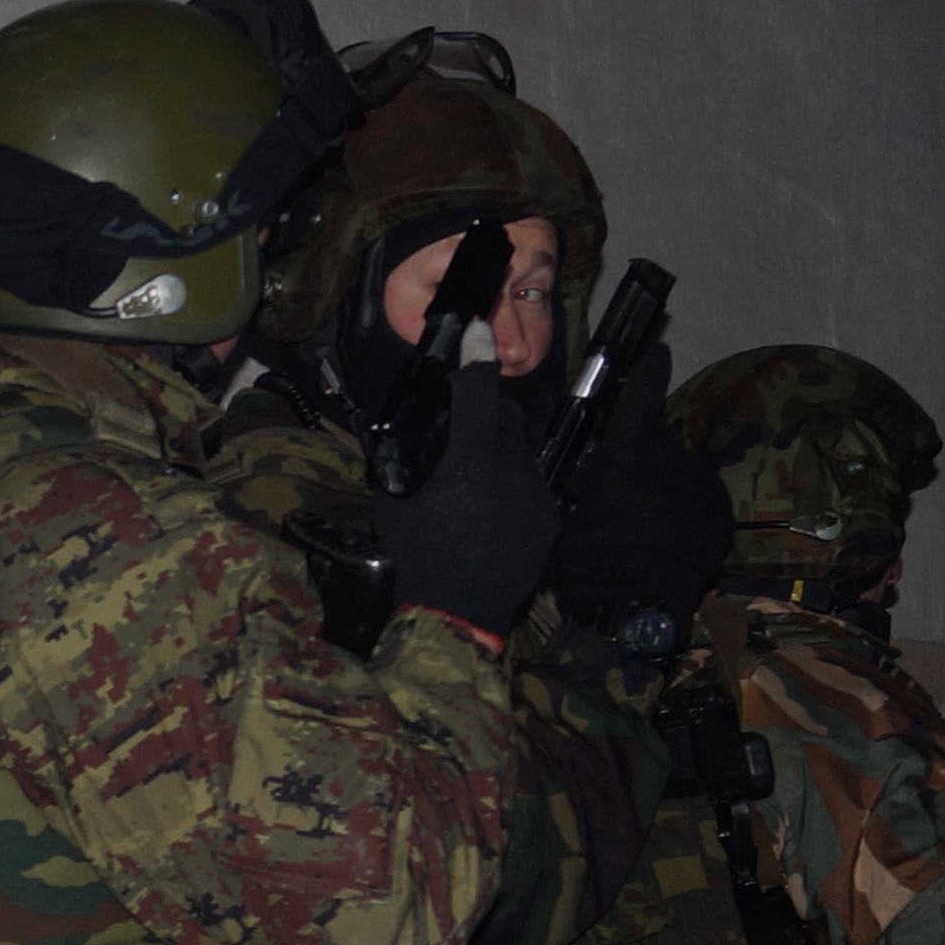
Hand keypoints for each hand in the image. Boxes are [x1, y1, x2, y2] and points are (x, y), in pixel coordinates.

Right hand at [371, 374, 565, 637]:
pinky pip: (534, 485)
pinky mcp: (550, 518)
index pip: (479, 391)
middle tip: (461, 436)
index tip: (473, 329)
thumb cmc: (418, 559)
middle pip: (508, 416)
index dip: (475, 355)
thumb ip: (398, 460)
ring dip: (500, 453)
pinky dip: (513, 488)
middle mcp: (513, 470)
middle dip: (487, 415)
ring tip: (475, 485)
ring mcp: (537, 495)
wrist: (457, 616)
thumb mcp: (394, 504)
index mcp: (471, 462)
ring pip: (523, 451)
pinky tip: (492, 514)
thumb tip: (396, 431)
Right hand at [551, 353, 730, 622]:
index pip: (642, 393)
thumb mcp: (571, 509)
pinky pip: (700, 494)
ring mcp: (701, 483)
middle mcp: (670, 458)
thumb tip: (598, 465)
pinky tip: (669, 534)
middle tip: (624, 484)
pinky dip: (686, 505)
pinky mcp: (720, 510)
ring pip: (680, 467)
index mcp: (626, 453)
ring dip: (665, 480)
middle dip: (644, 450)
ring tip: (647, 518)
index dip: (650, 368)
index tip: (659, 351)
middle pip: (658, 437)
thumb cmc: (588, 562)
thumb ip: (592, 476)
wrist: (634, 609)